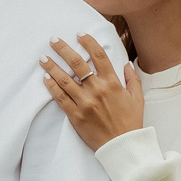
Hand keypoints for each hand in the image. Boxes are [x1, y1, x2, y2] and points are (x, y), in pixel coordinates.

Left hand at [39, 34, 145, 151]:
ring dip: (52, 66)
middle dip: (63, 49)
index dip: (88, 42)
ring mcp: (85, 102)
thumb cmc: (131, 123)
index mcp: (113, 83)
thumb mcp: (137, 99)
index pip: (99, 56)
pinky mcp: (75, 115)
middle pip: (77, 63)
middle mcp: (97, 90)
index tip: (79, 34)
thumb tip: (127, 64)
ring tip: (42, 58)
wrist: (123, 146)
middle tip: (53, 40)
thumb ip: (132, 80)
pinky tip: (45, 78)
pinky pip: (60, 98)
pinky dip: (51, 87)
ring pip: (64, 80)